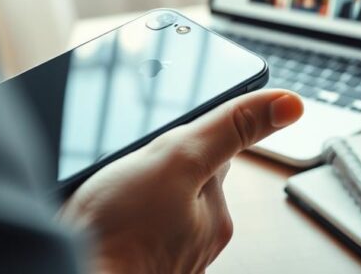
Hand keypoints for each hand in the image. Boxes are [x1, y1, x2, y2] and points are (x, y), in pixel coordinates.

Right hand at [59, 90, 303, 273]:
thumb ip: (228, 129)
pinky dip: (118, 214)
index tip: (157, 133)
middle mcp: (196, 239)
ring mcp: (163, 254)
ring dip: (133, 189)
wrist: (71, 273)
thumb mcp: (175, 160)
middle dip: (154, 163)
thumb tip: (289, 103)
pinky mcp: (133, 260)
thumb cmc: (116, 232)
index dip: (181, 134)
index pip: (211, 151)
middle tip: (124, 165)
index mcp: (215, 213)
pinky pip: (130, 225)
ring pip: (152, 201)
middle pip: (179, 176)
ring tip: (109, 192)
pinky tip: (101, 213)